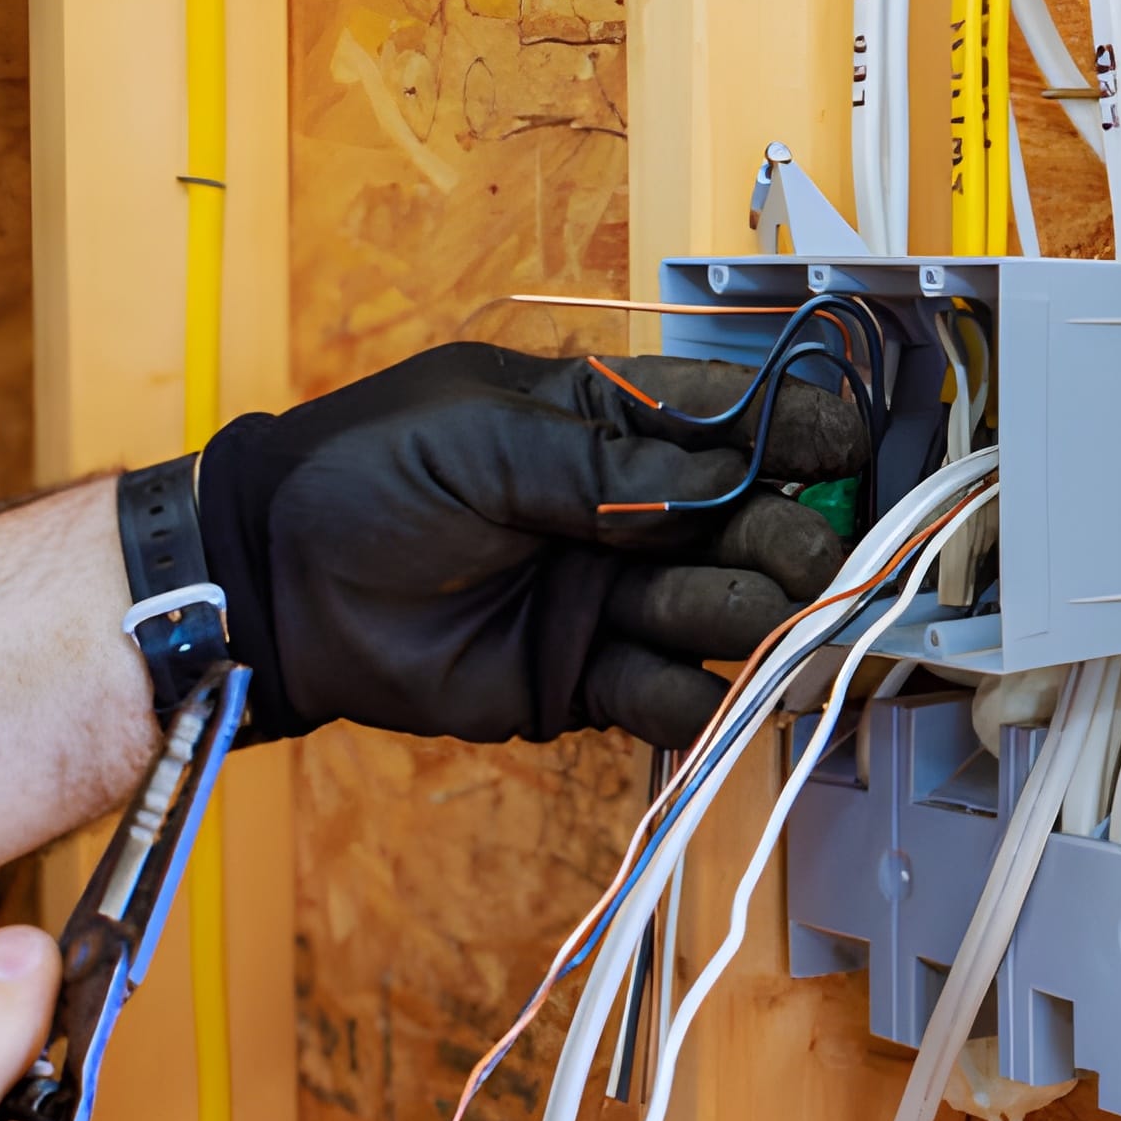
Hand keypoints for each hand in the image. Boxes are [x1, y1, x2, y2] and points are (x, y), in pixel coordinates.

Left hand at [199, 342, 867, 747]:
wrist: (280, 585)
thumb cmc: (367, 476)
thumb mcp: (485, 437)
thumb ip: (604, 465)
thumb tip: (722, 480)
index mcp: (611, 425)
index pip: (734, 420)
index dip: (796, 430)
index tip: (839, 447)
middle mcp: (630, 512)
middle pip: (750, 523)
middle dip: (787, 535)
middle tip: (802, 553)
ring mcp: (612, 597)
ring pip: (722, 611)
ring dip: (748, 614)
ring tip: (753, 614)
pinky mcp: (583, 678)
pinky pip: (665, 696)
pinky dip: (692, 700)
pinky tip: (702, 692)